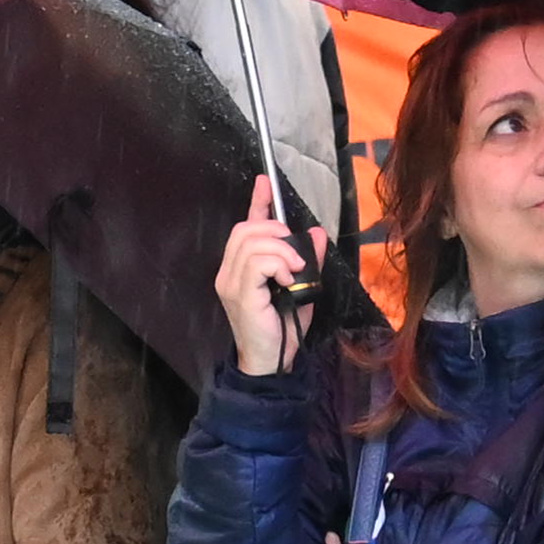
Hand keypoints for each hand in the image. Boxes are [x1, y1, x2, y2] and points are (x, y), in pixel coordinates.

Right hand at [212, 175, 318, 377]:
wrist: (272, 361)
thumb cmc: (283, 328)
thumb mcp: (301, 286)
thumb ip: (305, 259)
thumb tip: (315, 233)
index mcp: (239, 269)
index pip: (244, 226)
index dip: (257, 202)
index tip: (264, 182)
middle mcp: (228, 272)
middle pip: (246, 229)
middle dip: (276, 232)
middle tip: (296, 255)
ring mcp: (230, 282)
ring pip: (253, 241)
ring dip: (282, 250)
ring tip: (295, 270)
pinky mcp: (240, 293)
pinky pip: (259, 261)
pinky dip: (279, 263)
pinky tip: (288, 279)